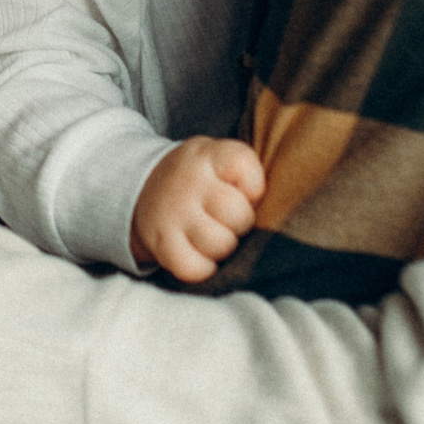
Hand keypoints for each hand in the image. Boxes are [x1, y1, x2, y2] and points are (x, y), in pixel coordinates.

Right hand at [131, 137, 265, 282]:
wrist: (145, 188)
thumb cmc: (201, 179)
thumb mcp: (219, 159)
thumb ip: (248, 175)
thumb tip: (278, 214)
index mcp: (208, 154)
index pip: (243, 166)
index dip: (253, 187)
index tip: (243, 191)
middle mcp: (188, 181)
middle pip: (238, 214)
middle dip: (242, 223)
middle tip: (230, 219)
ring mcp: (173, 213)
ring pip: (221, 245)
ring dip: (225, 247)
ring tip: (215, 235)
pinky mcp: (161, 243)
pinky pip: (196, 268)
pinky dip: (204, 268)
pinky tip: (200, 252)